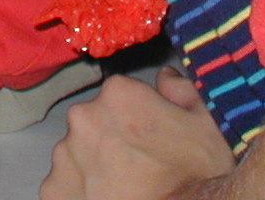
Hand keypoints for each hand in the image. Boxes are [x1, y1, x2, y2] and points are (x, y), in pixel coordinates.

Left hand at [41, 68, 233, 199]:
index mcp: (118, 94)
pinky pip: (65, 183)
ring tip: (124, 186)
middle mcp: (83, 117)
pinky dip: (80, 190)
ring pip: (77, 152)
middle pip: (95, 121)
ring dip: (94, 164)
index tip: (152, 138)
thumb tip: (164, 77)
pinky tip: (107, 197)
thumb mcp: (209, 125)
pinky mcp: (55, 190)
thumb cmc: (197, 175)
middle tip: (139, 165)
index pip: (121, 95)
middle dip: (112, 137)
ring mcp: (65, 156)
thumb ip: (183, 89)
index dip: (139, 116)